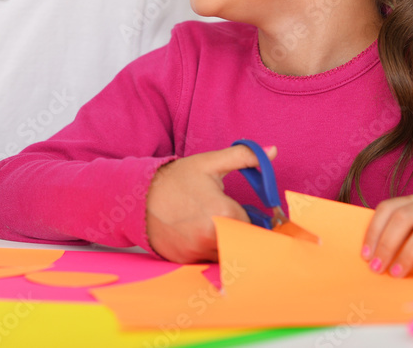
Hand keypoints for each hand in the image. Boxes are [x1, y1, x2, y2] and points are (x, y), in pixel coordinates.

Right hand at [146, 144, 275, 262]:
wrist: (139, 195)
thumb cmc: (176, 179)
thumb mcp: (210, 163)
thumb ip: (245, 157)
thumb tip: (273, 151)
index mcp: (223, 213)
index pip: (253, 224)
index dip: (247, 216)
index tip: (236, 209)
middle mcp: (211, 237)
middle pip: (242, 242)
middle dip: (237, 232)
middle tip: (220, 217)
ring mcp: (197, 252)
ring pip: (226, 254)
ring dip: (224, 244)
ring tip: (206, 224)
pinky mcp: (185, 261)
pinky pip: (207, 261)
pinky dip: (206, 251)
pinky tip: (194, 234)